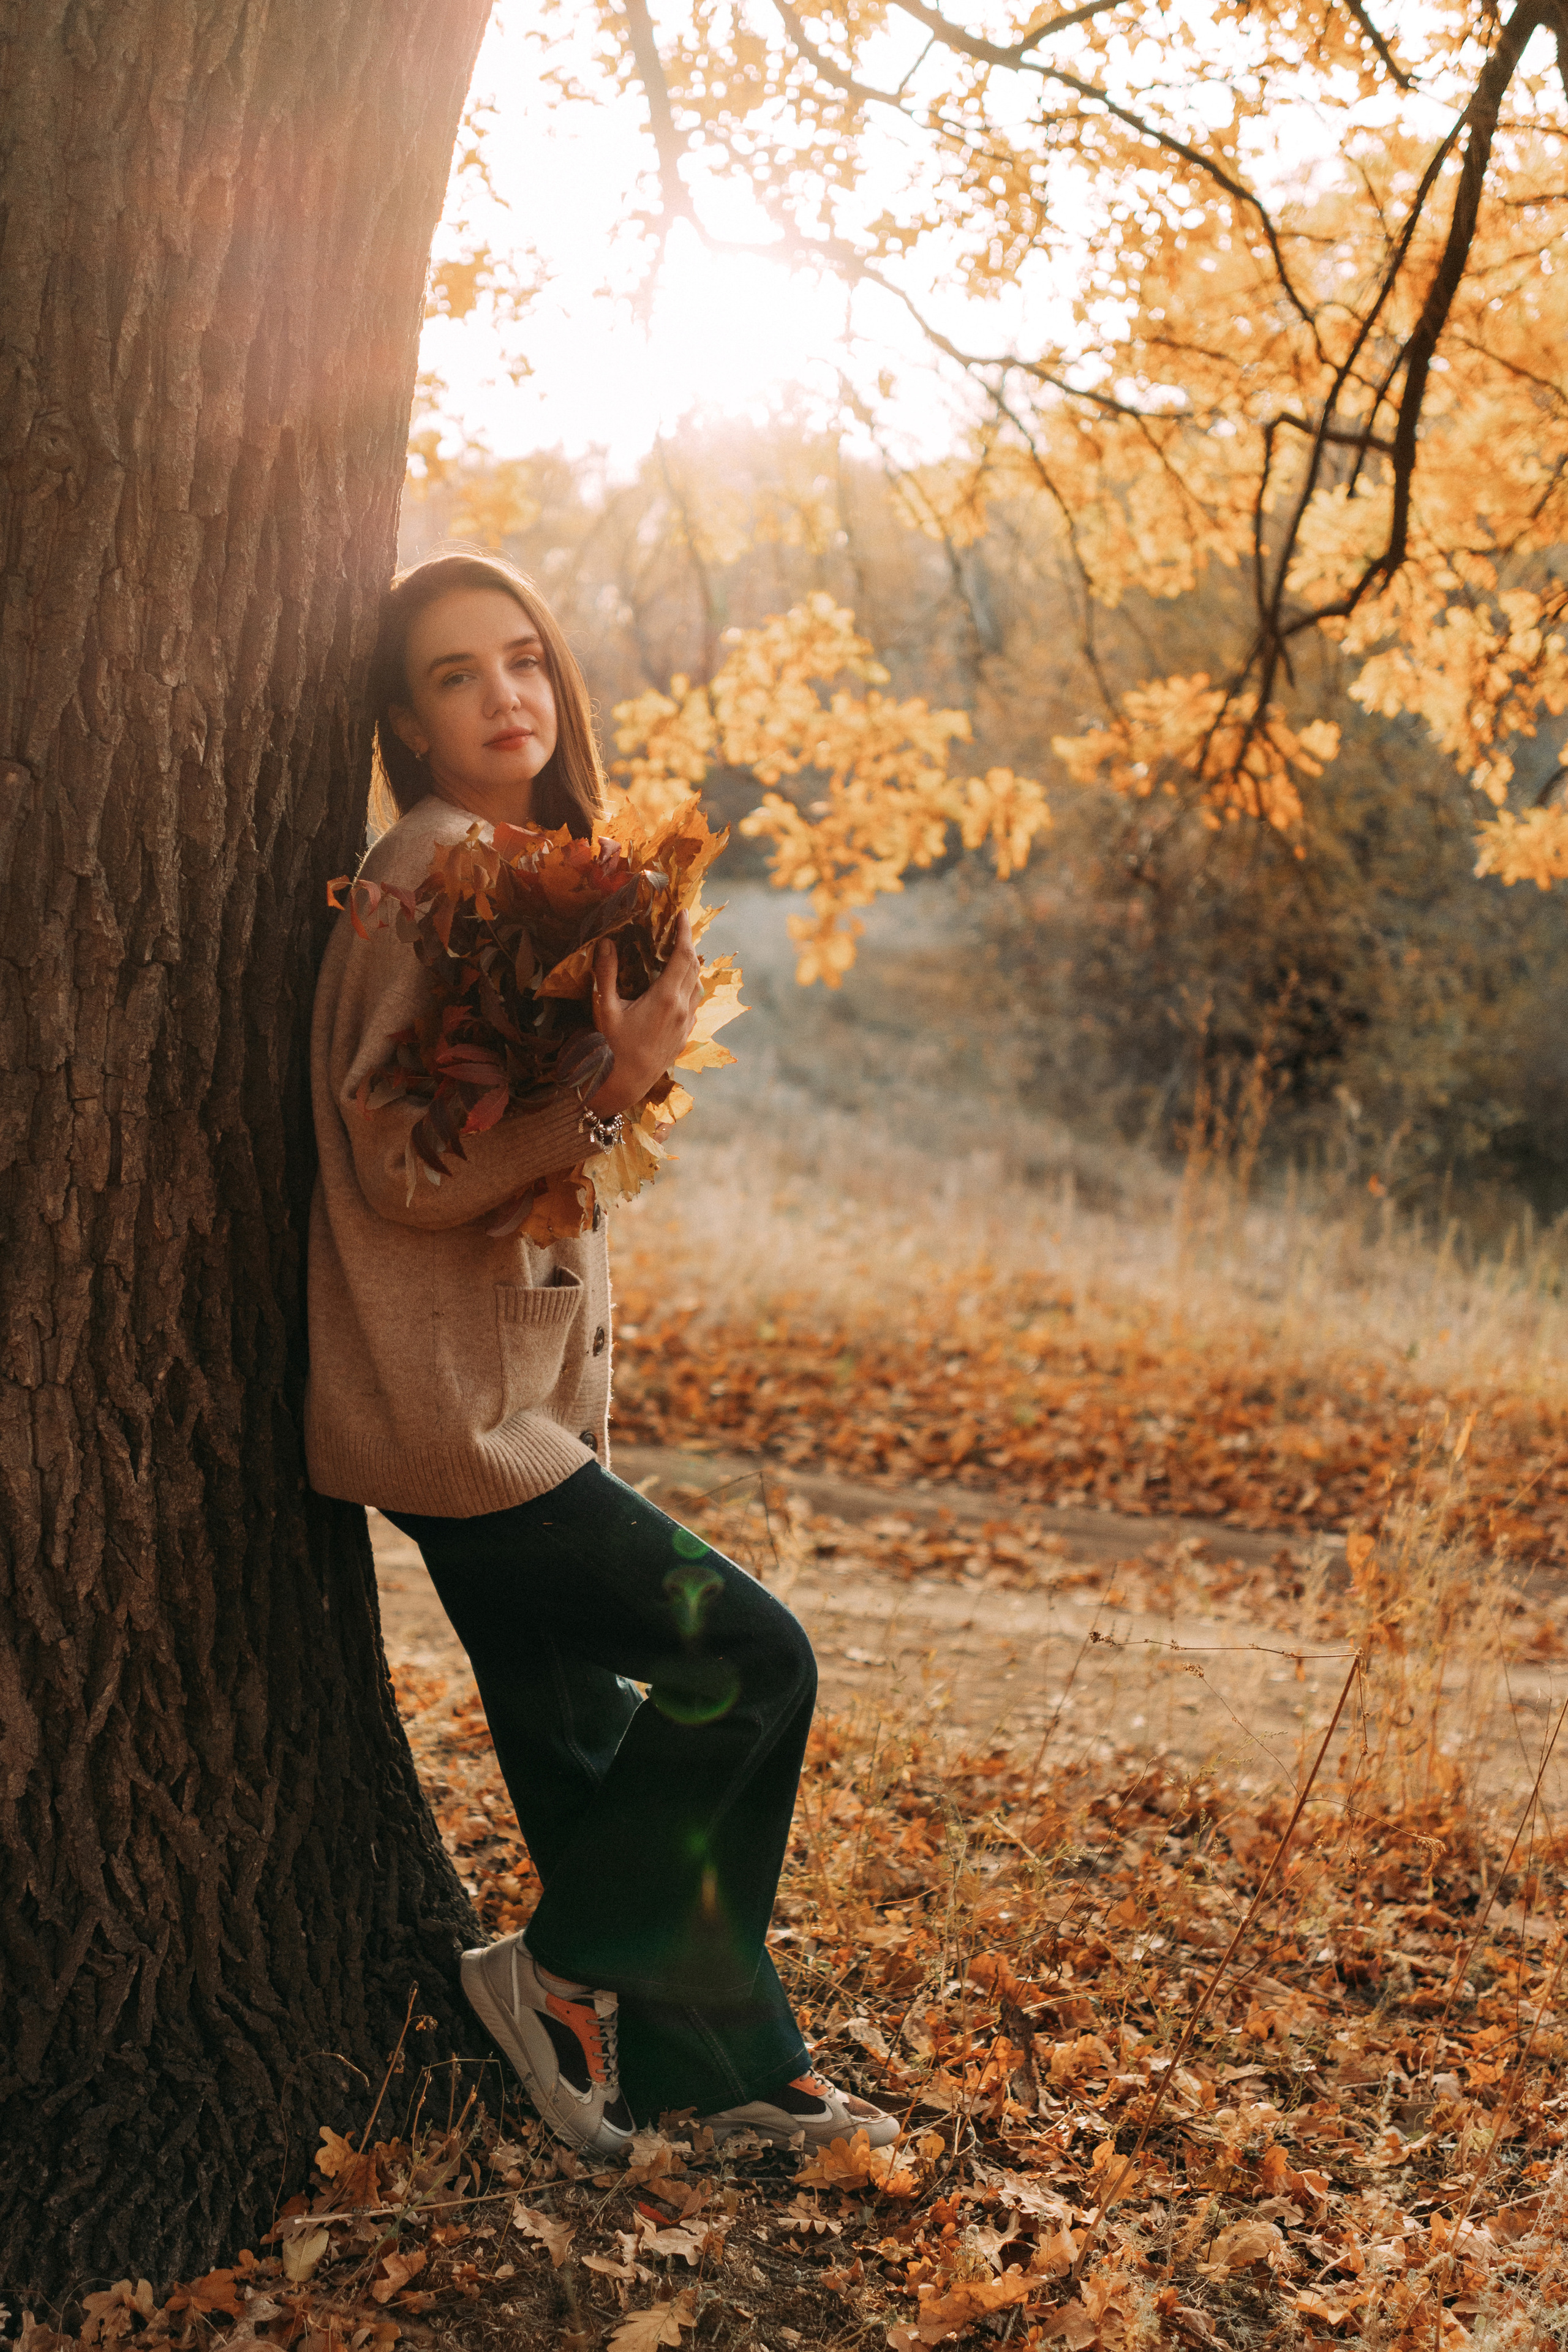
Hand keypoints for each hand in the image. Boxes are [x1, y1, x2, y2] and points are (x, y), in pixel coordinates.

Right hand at [587, 911, 703, 1116]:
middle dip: (688, 944)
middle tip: (679, 927)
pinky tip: (678, 986)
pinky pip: (694, 1003)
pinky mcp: (684, 1035)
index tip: (682, 913)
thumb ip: (606, 974)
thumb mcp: (605, 1008)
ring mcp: (686, 1023)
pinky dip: (690, 986)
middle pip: (694, 967)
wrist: (625, 1084)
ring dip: (691, 966)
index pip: (683, 955)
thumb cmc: (611, 1048)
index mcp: (666, 998)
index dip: (684, 932)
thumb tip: (606, 943)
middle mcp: (682, 1009)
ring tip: (679, 952)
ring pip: (697, 986)